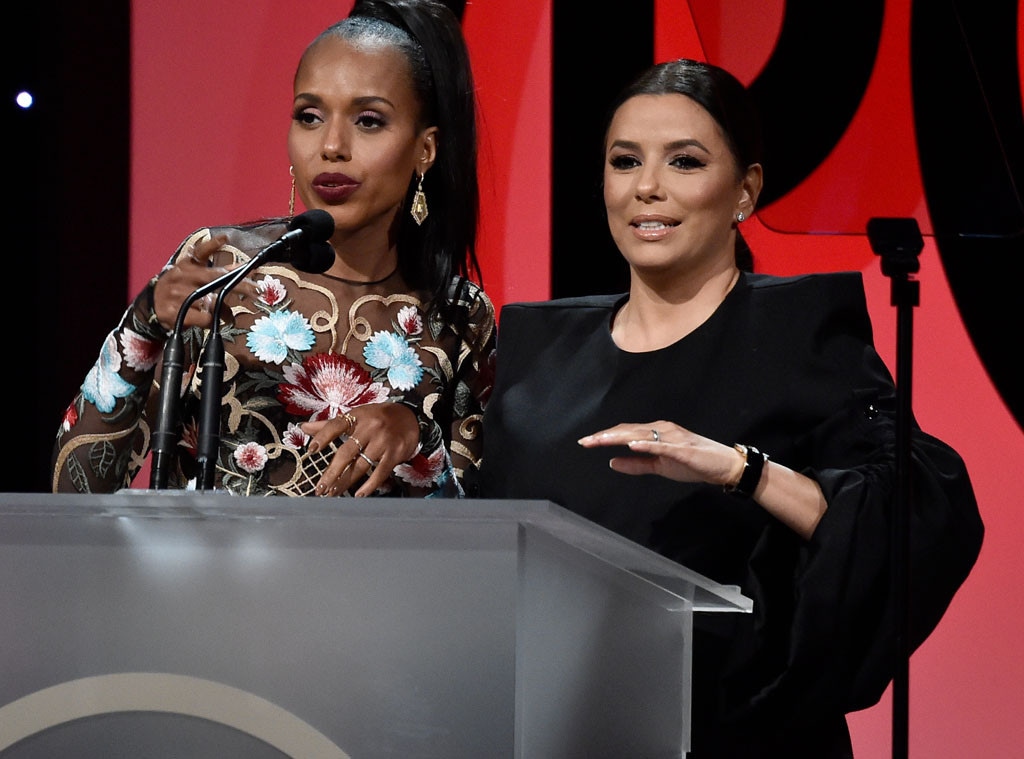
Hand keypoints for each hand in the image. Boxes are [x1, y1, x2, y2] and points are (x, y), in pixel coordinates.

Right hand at [151, 233, 257, 330]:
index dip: (212, 245)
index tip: (225, 238)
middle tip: (257, 290)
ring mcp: (177, 294)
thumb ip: (219, 272)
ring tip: (228, 316)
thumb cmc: (180, 288)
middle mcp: (182, 276)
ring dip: (225, 311)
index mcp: (187, 265)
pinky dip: (212, 321)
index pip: (200, 252)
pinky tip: (211, 321)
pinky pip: (204, 318)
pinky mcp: (175, 312)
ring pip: (212, 302)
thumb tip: (243, 267)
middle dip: (240, 285)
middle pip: (215, 278)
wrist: (152, 306)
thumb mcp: (194, 276)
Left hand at [302, 402, 420, 496]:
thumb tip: (303, 427)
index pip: (335, 426)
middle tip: (320, 487)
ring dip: (345, 482)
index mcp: (357, 417)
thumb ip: (330, 424)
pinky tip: (359, 494)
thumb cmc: (378, 417)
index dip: (322, 437)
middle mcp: (369, 428)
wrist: (411, 417)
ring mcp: (383, 441)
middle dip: (332, 472)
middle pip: (346, 452)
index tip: (311, 451)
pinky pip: (380, 472)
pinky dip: (369, 485)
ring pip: (361, 465)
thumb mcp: (356, 416)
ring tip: (333, 493)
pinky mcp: (395, 452)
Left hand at [578, 421, 743, 487]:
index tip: (586, 442)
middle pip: (628, 430)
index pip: (625, 432)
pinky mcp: (682, 448)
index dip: (605, 437)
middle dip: (605, 436)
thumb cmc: (693, 463)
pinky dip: (646, 444)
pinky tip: (631, 445)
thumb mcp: (659, 466)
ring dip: (619, 437)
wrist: (723, 466)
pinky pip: (661, 445)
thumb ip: (636, 464)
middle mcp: (662, 430)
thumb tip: (612, 463)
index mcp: (656, 433)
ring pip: (640, 434)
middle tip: (585, 442)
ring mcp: (672, 438)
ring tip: (599, 441)